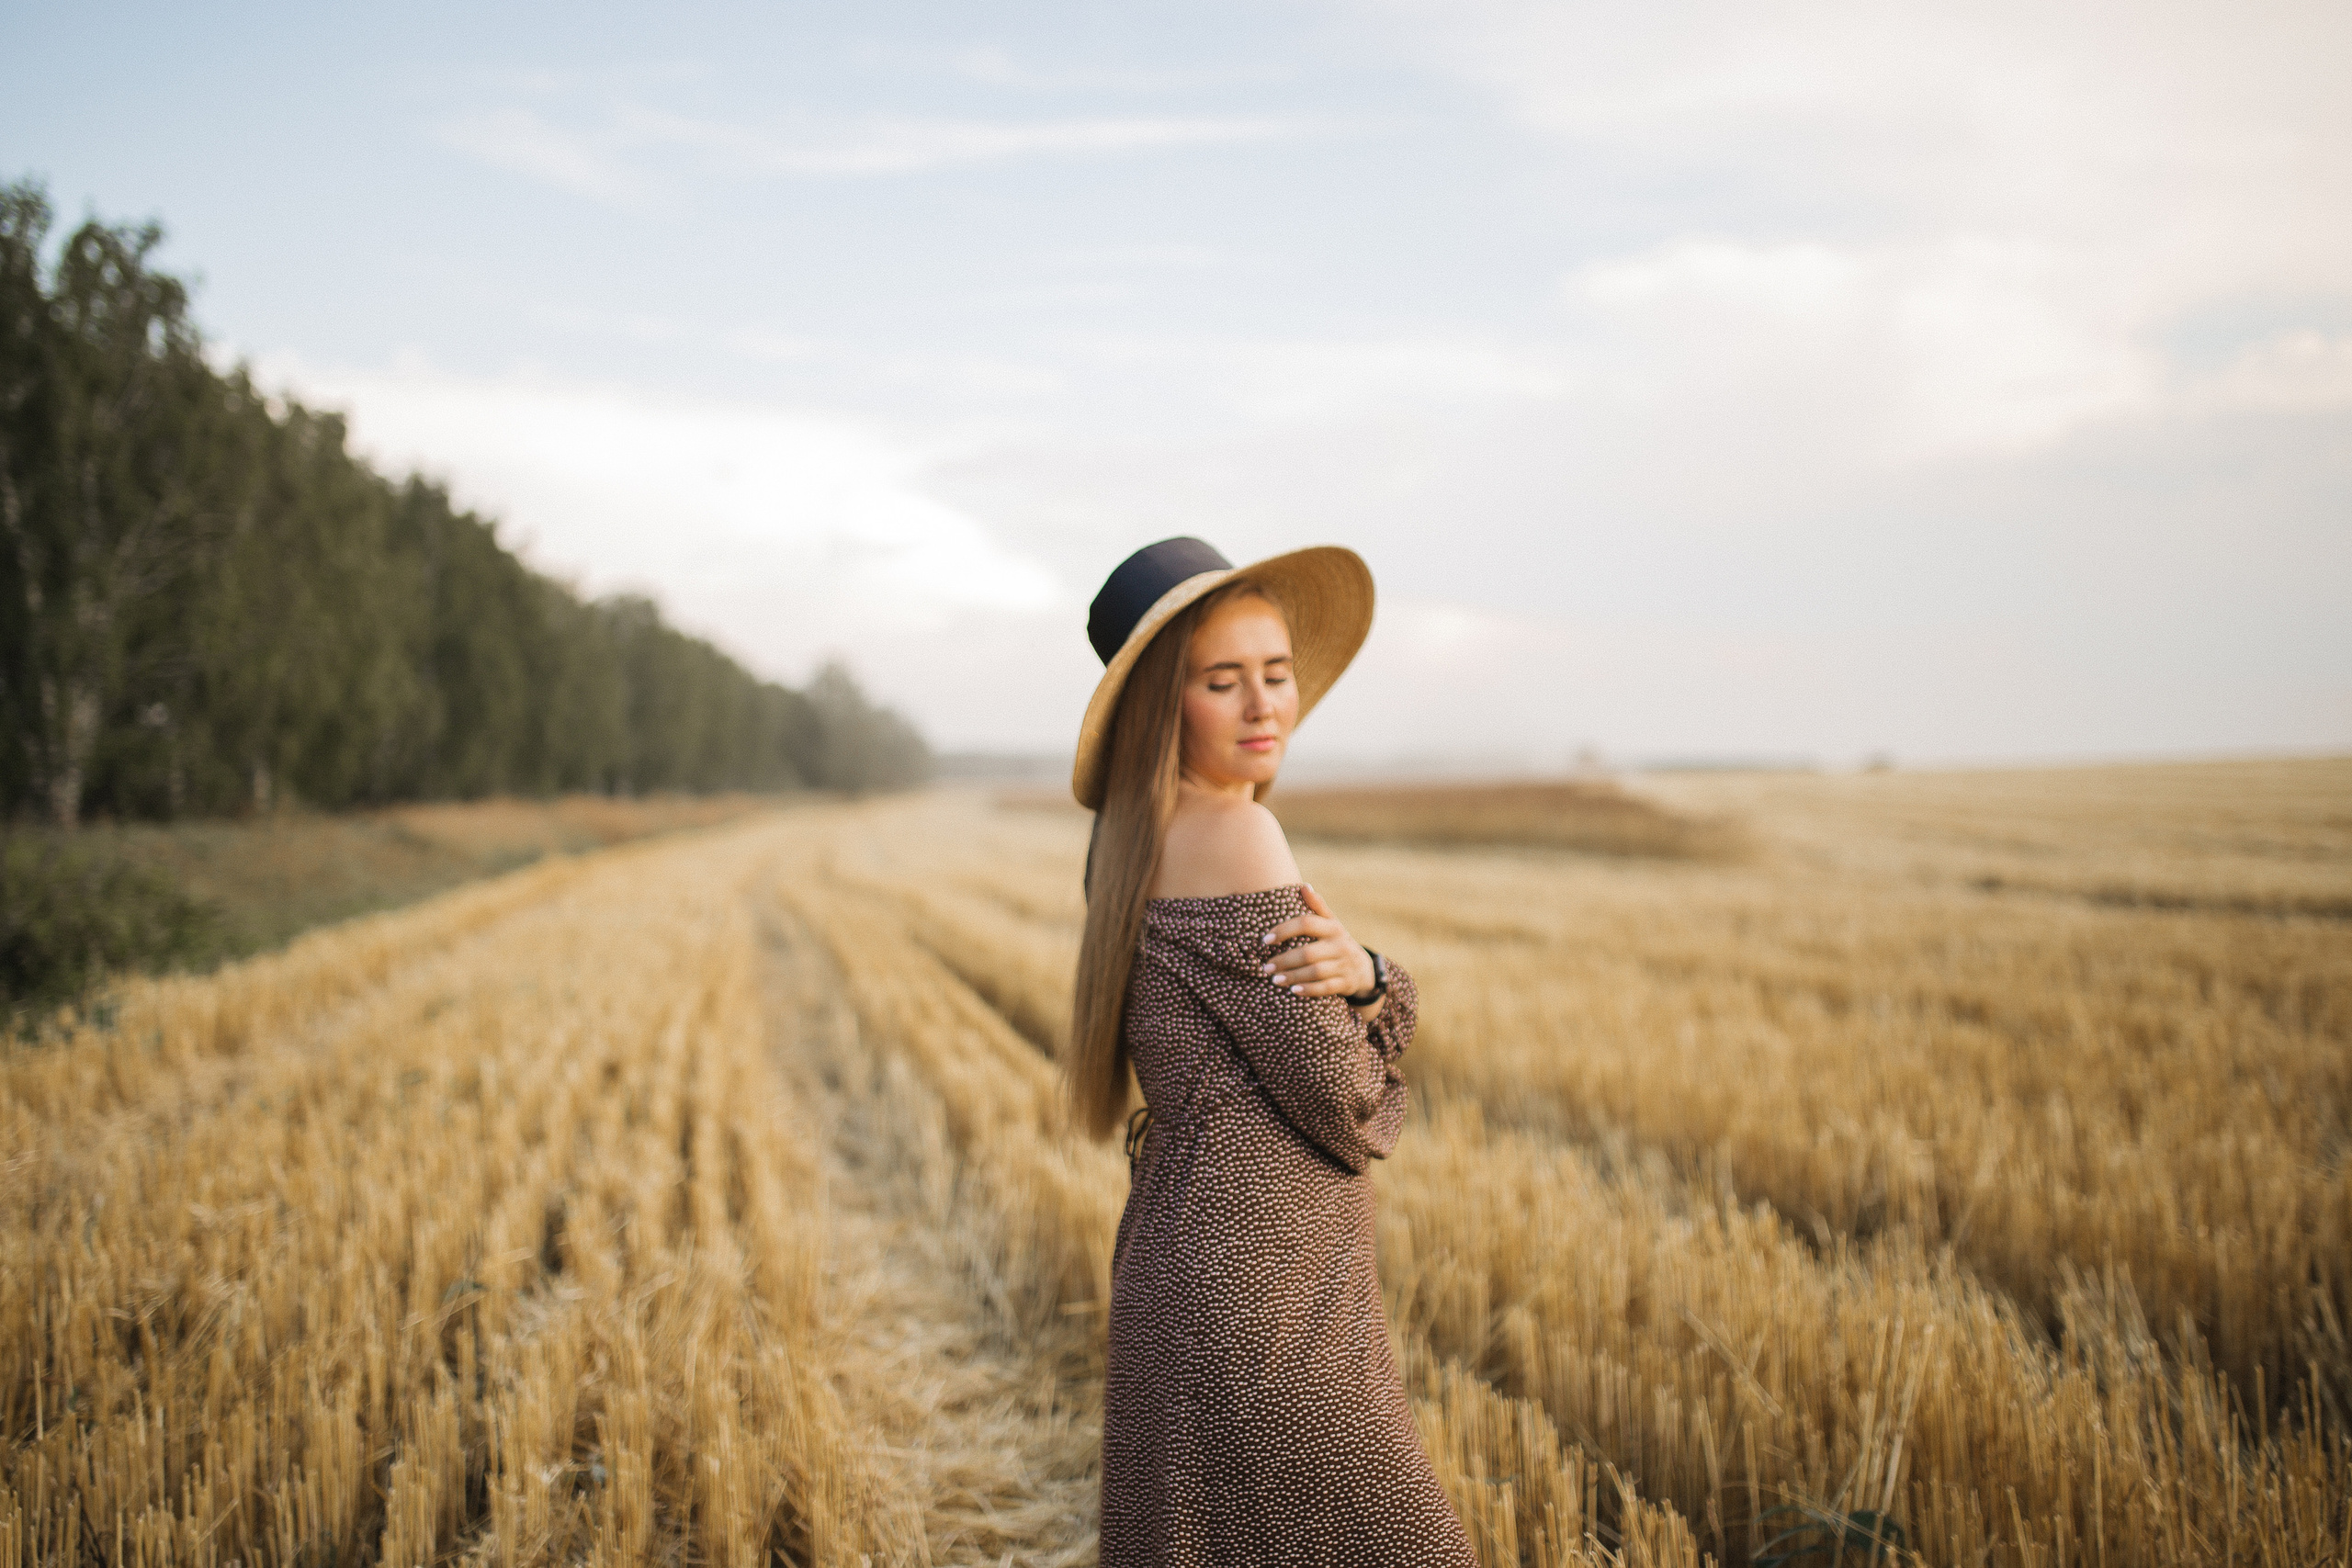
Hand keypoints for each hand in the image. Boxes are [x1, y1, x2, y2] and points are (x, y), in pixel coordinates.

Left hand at [1259, 885, 1377, 1004]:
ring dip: (1293, 977)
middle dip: (1284, 960)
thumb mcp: (1331, 924)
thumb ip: (1317, 907)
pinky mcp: (1346, 983)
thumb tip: (1304, 887)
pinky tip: (1293, 990)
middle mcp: (1340, 945)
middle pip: (1308, 953)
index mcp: (1333, 927)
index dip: (1284, 930)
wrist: (1364, 968)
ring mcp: (1344, 965)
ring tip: (1274, 979)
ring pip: (1315, 972)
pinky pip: (1325, 988)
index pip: (1306, 923)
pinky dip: (1308, 990)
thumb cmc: (1337, 942)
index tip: (1265, 940)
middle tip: (1266, 966)